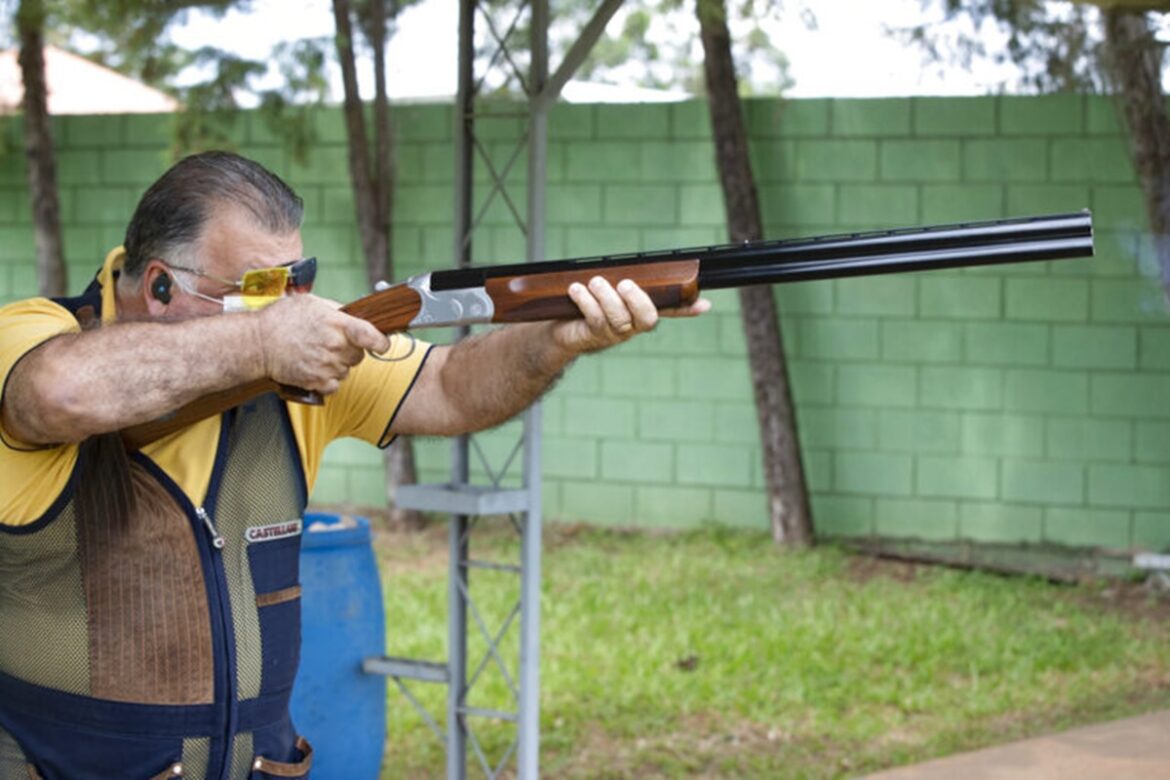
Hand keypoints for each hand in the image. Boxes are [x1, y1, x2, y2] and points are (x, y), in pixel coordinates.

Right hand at [253, 294, 390, 394]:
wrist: (256, 343)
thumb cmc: (281, 319)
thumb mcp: (312, 303)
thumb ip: (337, 310)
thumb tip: (355, 316)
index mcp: (336, 324)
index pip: (370, 336)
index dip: (381, 342)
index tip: (384, 344)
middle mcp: (334, 347)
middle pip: (359, 355)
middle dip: (350, 349)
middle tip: (331, 342)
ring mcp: (326, 366)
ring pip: (347, 370)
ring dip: (338, 364)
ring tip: (317, 353)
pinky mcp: (316, 382)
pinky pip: (335, 385)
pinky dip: (328, 379)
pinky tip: (315, 367)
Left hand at [553, 276, 710, 355]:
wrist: (559, 329)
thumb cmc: (587, 302)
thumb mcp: (606, 287)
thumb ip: (622, 276)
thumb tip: (631, 261)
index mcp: (640, 311)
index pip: (670, 310)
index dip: (687, 308)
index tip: (705, 304)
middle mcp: (632, 325)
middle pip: (647, 319)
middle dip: (638, 301)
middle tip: (625, 284)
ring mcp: (614, 333)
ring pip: (619, 318)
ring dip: (607, 298)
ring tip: (595, 282)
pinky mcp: (594, 335)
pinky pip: (595, 320)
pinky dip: (586, 302)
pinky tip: (576, 289)